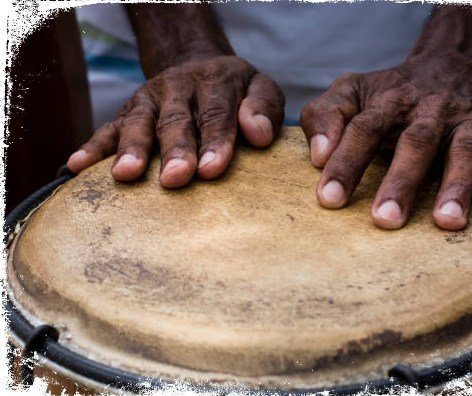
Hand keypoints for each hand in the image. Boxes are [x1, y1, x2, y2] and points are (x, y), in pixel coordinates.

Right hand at [68, 55, 283, 186]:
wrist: (198, 65)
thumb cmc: (235, 91)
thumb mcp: (260, 87)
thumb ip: (264, 107)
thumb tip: (260, 135)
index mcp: (215, 81)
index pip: (217, 113)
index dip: (215, 141)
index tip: (212, 169)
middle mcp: (179, 87)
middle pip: (176, 120)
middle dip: (175, 150)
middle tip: (175, 179)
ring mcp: (150, 99)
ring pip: (139, 122)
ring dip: (132, 148)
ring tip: (125, 175)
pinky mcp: (128, 111)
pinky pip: (108, 127)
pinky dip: (94, 146)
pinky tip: (77, 165)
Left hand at [300, 54, 471, 229]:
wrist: (447, 66)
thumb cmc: (388, 92)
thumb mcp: (351, 91)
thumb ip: (326, 116)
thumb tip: (317, 155)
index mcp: (389, 101)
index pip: (363, 129)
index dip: (345, 162)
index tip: (328, 199)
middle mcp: (429, 111)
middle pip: (415, 143)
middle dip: (401, 182)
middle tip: (384, 221)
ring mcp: (464, 124)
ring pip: (463, 153)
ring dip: (457, 187)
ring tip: (448, 222)